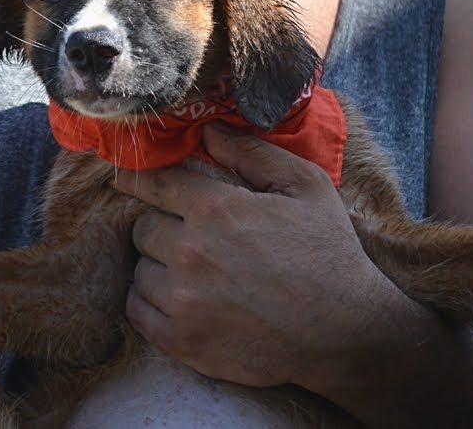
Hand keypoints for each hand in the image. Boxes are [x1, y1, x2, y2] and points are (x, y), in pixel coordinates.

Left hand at [113, 122, 392, 390]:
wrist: (346, 332)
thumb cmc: (328, 253)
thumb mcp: (305, 187)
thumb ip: (252, 153)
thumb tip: (208, 131)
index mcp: (216, 209)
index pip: (152, 183)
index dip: (137, 178)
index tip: (126, 179)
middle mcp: (191, 252)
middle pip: (142, 227)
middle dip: (161, 225)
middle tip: (188, 234)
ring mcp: (183, 301)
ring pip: (140, 270)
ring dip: (158, 266)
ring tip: (192, 271)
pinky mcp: (182, 341)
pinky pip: (137, 311)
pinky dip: (149, 302)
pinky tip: (178, 299)